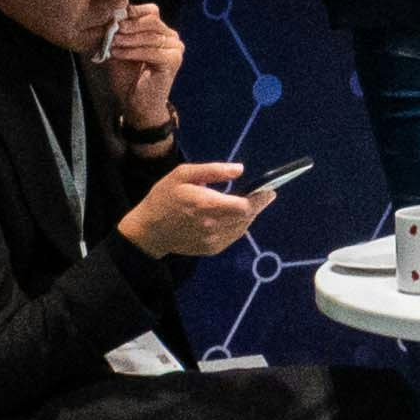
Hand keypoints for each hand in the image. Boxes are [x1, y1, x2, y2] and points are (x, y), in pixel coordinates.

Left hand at [98, 0, 186, 121]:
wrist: (136, 103)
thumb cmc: (127, 77)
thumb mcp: (119, 49)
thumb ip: (119, 33)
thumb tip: (111, 16)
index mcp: (160, 31)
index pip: (150, 12)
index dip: (133, 11)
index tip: (113, 17)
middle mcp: (171, 37)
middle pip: (152, 20)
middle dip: (130, 24)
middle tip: (112, 29)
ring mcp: (175, 48)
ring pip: (151, 35)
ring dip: (128, 39)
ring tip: (112, 43)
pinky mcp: (174, 60)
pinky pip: (152, 51)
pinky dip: (132, 52)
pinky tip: (117, 53)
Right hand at [118, 158, 263, 262]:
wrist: (149, 231)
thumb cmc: (164, 197)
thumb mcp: (183, 174)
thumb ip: (212, 171)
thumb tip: (240, 169)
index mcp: (206, 205)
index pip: (245, 206)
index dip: (261, 199)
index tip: (270, 190)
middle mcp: (213, 225)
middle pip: (247, 217)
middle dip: (257, 205)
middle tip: (263, 194)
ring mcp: (213, 240)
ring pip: (242, 227)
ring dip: (248, 215)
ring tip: (246, 202)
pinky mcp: (211, 249)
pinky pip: (233, 236)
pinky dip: (238, 225)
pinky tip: (231, 216)